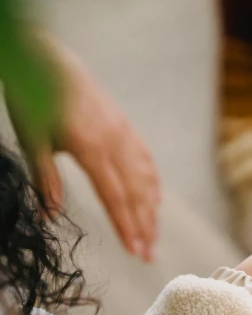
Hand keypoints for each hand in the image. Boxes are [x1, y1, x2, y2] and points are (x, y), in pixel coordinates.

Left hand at [30, 39, 160, 261]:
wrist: (49, 58)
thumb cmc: (34, 98)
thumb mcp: (32, 138)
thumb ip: (44, 178)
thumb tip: (49, 215)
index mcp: (91, 147)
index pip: (114, 196)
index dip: (126, 226)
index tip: (135, 251)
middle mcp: (115, 142)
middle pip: (136, 192)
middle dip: (145, 226)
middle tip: (150, 256)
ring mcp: (124, 133)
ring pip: (145, 178)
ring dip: (151, 210)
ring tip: (154, 235)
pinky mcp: (125, 126)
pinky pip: (145, 159)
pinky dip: (153, 182)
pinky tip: (155, 199)